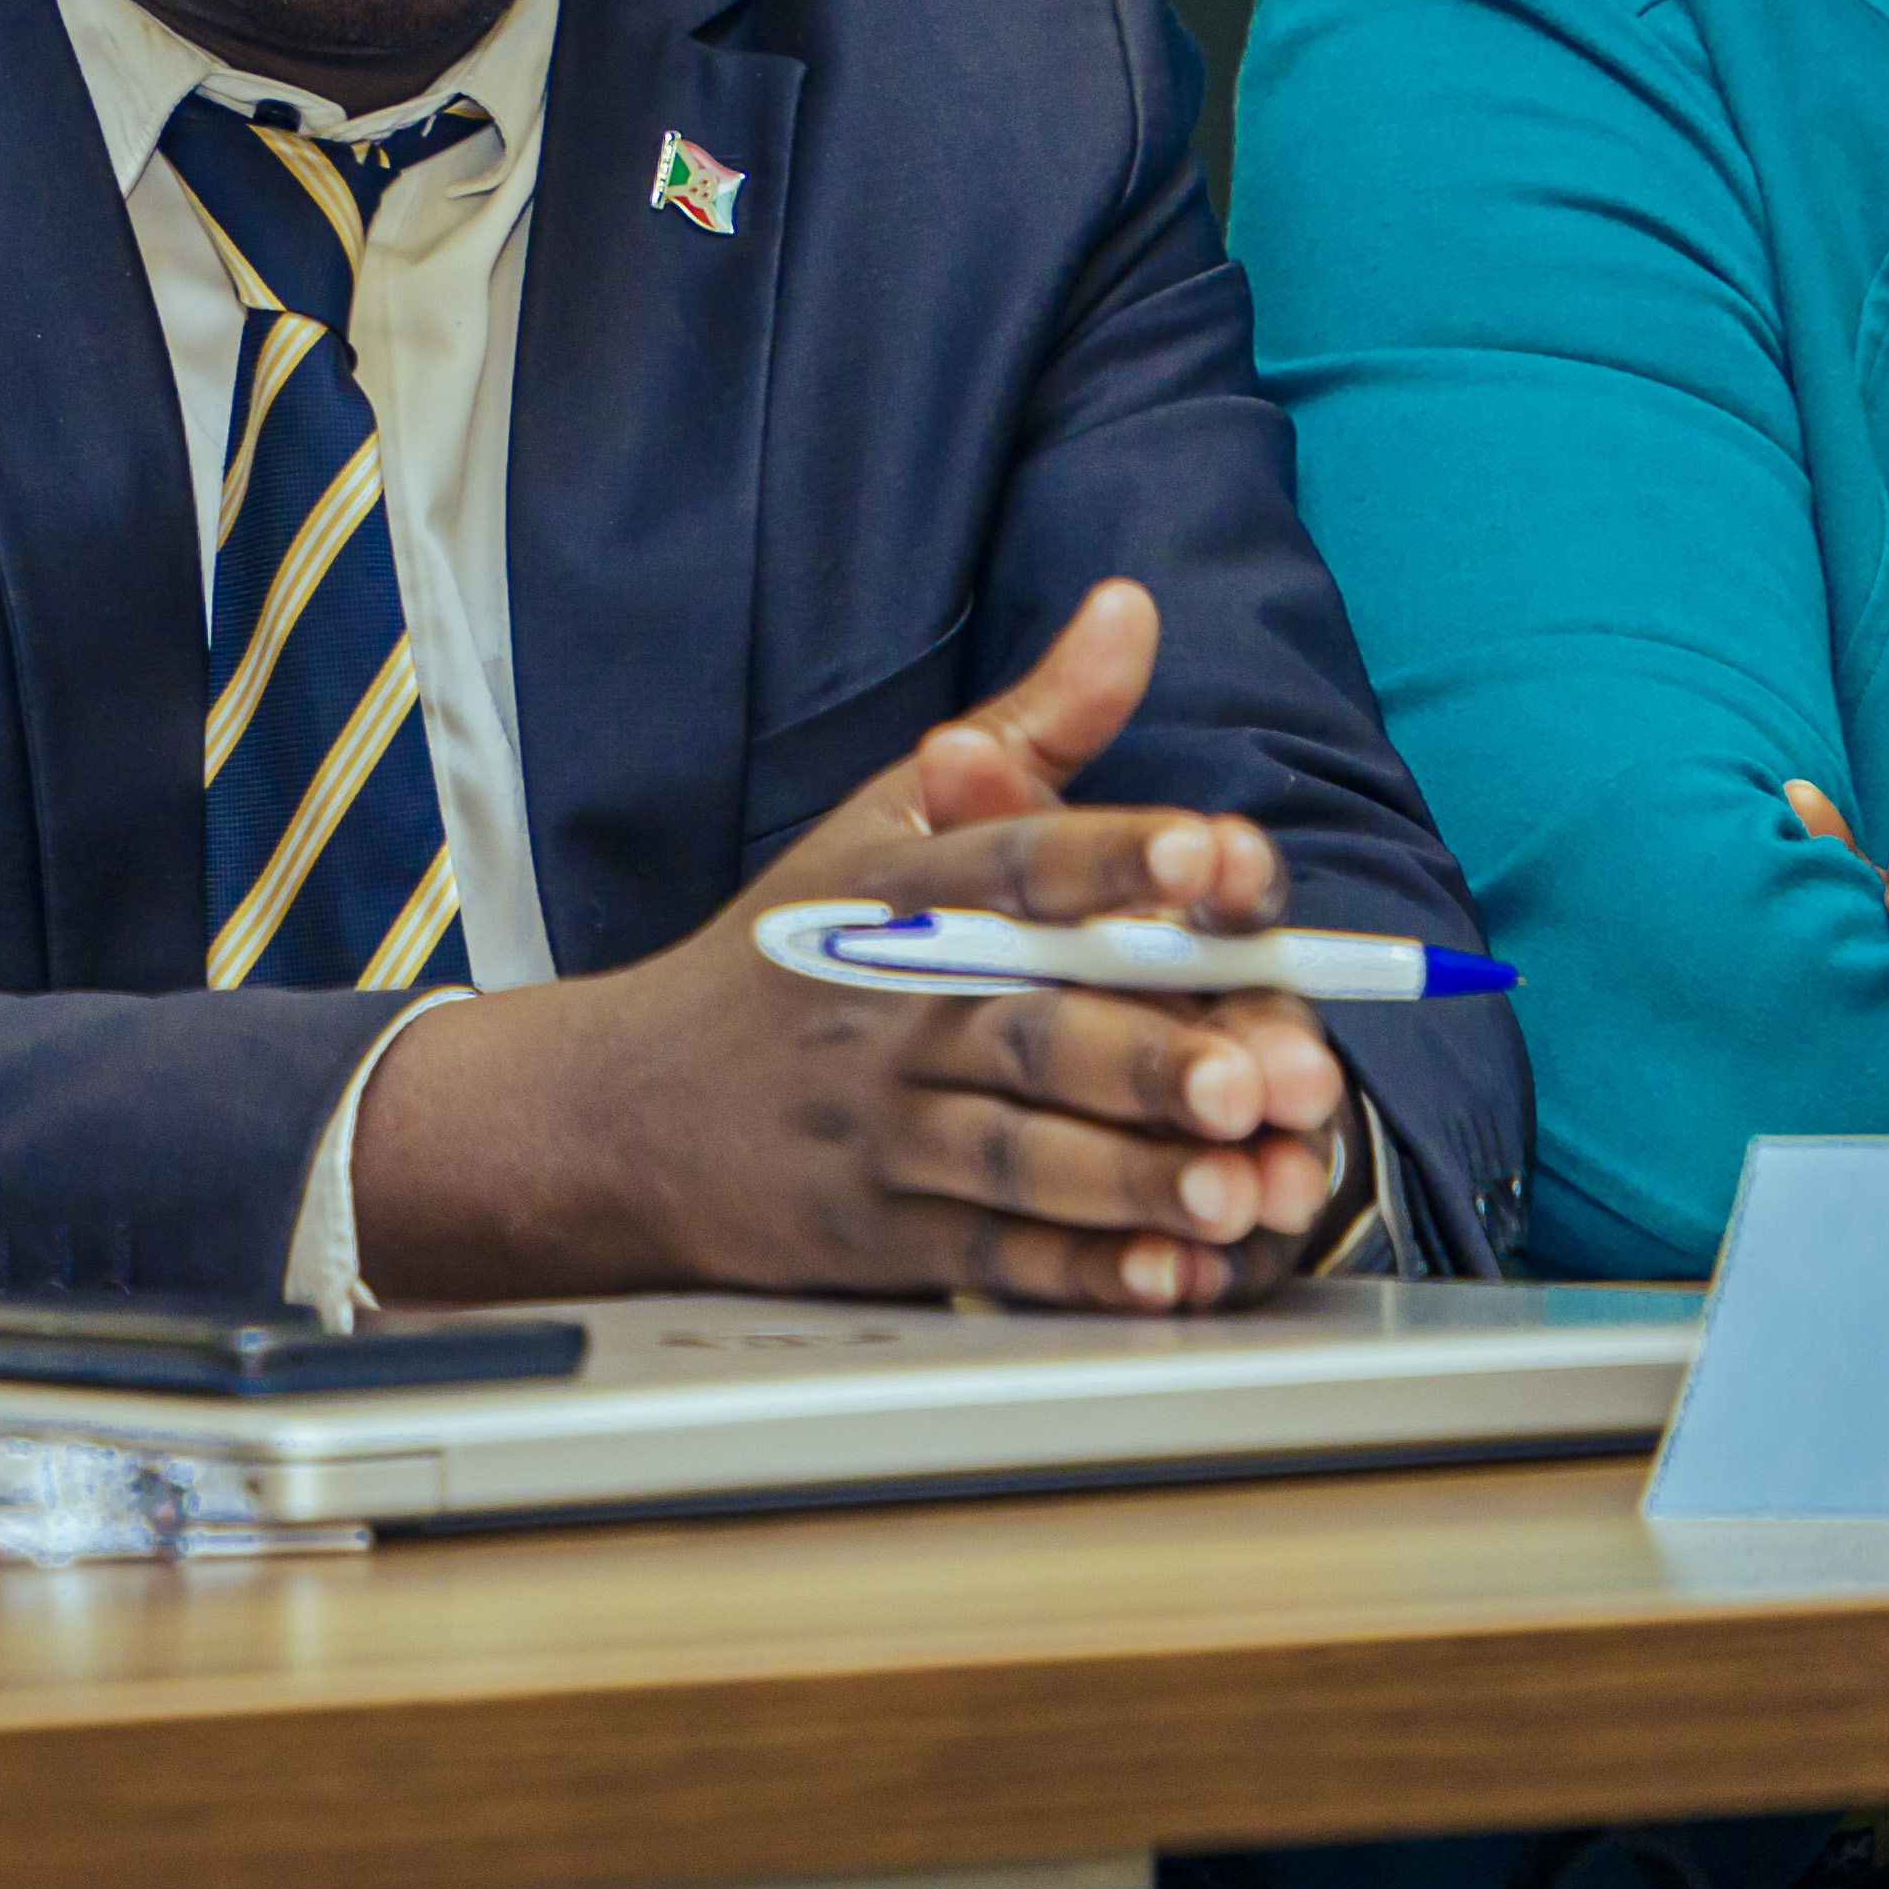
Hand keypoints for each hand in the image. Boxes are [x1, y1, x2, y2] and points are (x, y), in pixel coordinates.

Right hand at [355, 579, 1353, 1313]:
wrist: (624, 1107)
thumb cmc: (789, 952)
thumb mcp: (887, 819)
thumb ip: (1033, 728)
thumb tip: (1134, 609)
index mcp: (906, 891)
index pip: (1019, 858)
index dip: (1119, 851)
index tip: (1211, 850)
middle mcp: (894, 1007)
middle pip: (1035, 1025)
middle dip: (1157, 1053)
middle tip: (1264, 1074)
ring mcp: (882, 1128)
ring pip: (1024, 1154)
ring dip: (1139, 1176)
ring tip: (1241, 1189)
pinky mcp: (879, 1235)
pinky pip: (992, 1257)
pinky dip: (1083, 1273)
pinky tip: (1170, 1279)